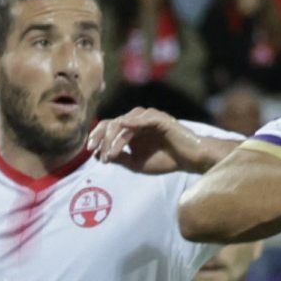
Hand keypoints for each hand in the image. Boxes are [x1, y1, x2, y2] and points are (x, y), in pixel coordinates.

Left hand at [91, 107, 208, 173]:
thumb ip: (119, 157)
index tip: (90, 151)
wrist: (189, 160)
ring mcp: (147, 117)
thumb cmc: (165, 160)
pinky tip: (123, 129)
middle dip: (103, 139)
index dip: (96, 137)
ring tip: (112, 154)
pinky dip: (131, 123)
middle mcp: (136, 120)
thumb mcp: (136, 163)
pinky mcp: (159, 118)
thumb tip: (97, 154)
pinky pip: (141, 119)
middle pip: (111, 123)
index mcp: (129, 129)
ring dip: (115, 139)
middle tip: (102, 156)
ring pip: (123, 122)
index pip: (107, 127)